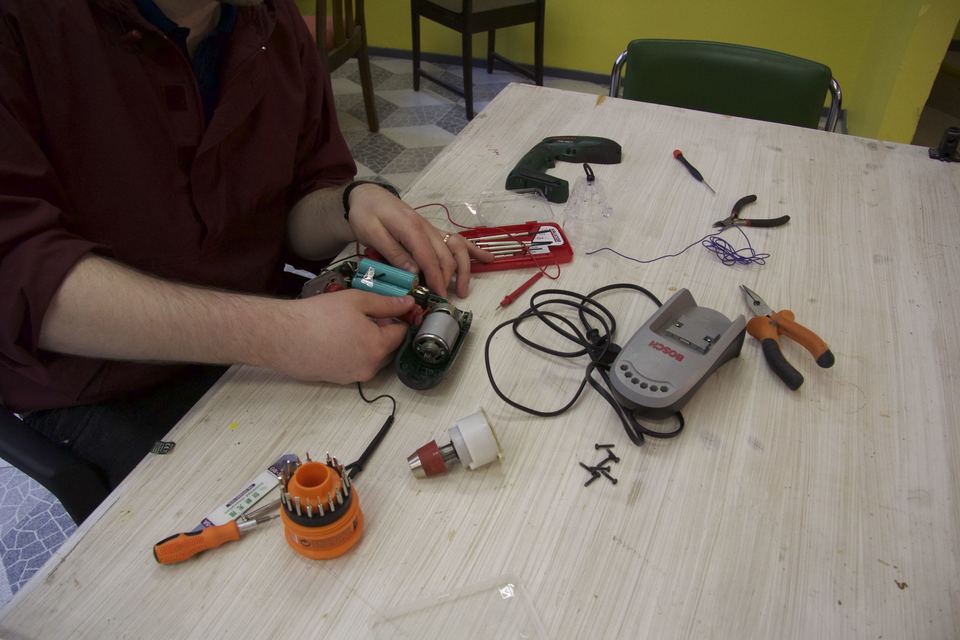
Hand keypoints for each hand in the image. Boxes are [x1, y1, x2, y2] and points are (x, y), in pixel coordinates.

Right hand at [264, 290, 414, 383]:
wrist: (283, 337)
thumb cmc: (319, 315)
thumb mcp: (356, 301)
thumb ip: (386, 303)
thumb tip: (408, 304)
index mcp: (378, 347)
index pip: (402, 333)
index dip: (400, 318)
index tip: (392, 308)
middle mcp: (370, 367)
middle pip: (389, 348)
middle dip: (384, 332)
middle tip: (367, 314)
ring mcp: (354, 376)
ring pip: (372, 358)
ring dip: (369, 343)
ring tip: (350, 325)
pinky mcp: (338, 380)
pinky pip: (356, 365)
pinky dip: (354, 353)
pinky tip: (338, 338)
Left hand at [345, 184, 493, 296]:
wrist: (368, 195)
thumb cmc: (366, 214)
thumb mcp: (372, 233)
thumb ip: (393, 251)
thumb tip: (414, 272)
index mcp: (411, 228)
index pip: (429, 257)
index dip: (436, 278)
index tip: (439, 296)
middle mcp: (427, 228)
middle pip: (446, 256)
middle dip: (448, 280)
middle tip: (444, 300)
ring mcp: (432, 229)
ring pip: (456, 248)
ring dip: (464, 269)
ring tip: (463, 290)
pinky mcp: (432, 231)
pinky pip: (456, 239)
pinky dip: (473, 250)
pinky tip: (487, 259)